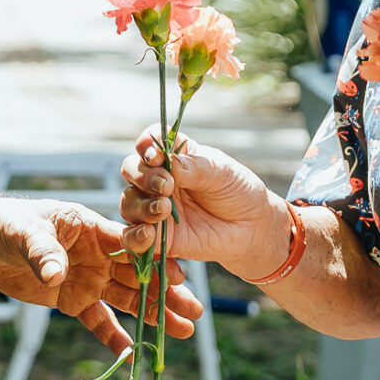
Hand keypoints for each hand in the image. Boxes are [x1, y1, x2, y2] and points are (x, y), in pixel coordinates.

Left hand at [0, 193, 200, 353]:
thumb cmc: (5, 224)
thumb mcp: (24, 233)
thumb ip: (42, 252)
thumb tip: (55, 275)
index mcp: (92, 230)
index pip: (132, 245)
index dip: (156, 261)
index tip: (180, 276)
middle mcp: (98, 255)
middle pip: (138, 276)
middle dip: (166, 294)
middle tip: (195, 312)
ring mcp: (88, 279)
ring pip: (126, 300)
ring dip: (153, 316)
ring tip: (182, 333)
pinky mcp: (72, 301)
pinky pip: (98, 321)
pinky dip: (115, 338)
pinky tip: (135, 354)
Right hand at [117, 130, 289, 275]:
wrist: (251, 229)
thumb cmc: (238, 192)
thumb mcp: (223, 173)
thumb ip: (196, 168)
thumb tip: (170, 163)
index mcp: (174, 156)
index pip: (149, 142)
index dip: (146, 145)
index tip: (157, 156)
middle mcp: (158, 180)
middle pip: (131, 170)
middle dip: (143, 176)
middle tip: (167, 186)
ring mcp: (154, 207)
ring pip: (128, 202)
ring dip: (140, 206)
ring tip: (165, 210)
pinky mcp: (156, 237)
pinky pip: (132, 237)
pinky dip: (134, 236)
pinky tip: (149, 235)